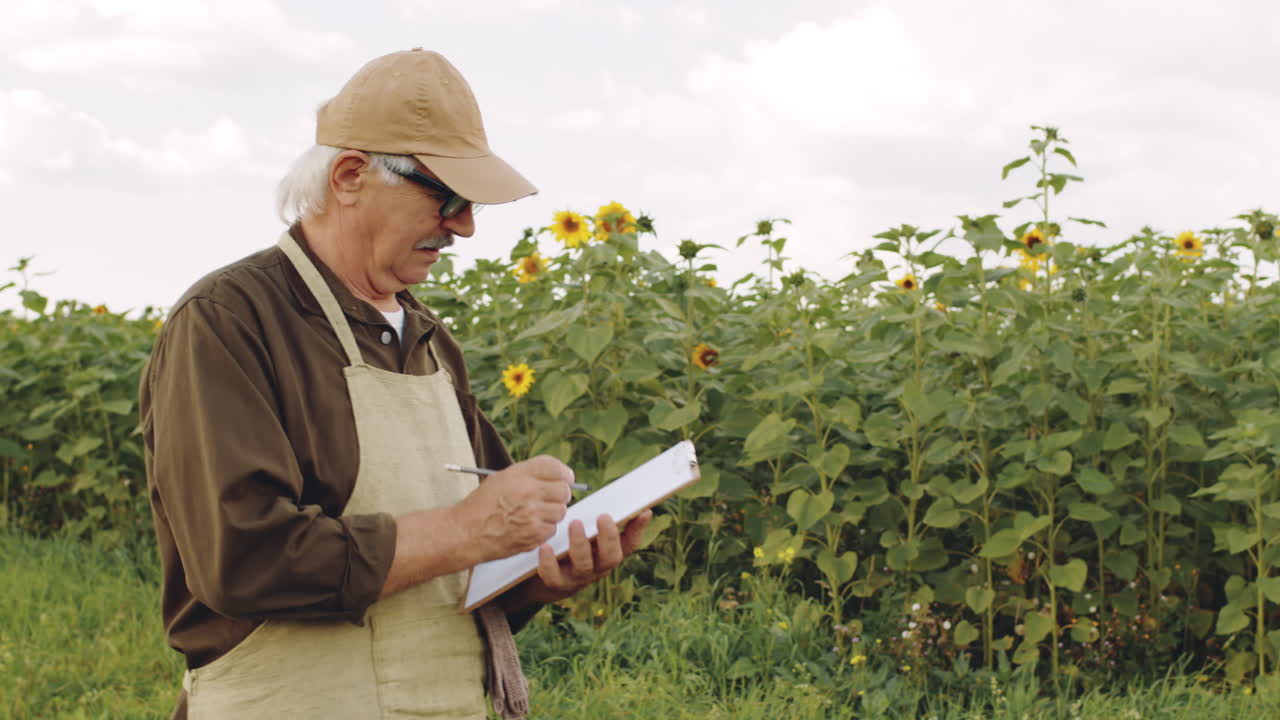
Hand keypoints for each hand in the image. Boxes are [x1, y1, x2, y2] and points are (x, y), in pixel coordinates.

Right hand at [454, 455, 574, 561]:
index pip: (555, 467)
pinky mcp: (534, 534)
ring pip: (561, 511)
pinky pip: (552, 529)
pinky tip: (529, 527)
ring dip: (552, 513)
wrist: (466, 532)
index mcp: (520, 474)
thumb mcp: (501, 478)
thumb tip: (556, 475)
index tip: (566, 478)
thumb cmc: (481, 506)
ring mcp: (533, 514)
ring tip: (535, 514)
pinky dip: (544, 529)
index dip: (564, 473)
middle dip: (560, 494)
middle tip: (552, 498)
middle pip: (563, 490)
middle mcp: (529, 492)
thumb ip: (528, 474)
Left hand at [524, 510, 652, 603]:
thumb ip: (595, 520)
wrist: (542, 580)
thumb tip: (612, 496)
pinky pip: (554, 576)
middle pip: (612, 557)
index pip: (630, 544)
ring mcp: (578, 578)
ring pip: (584, 565)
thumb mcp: (585, 534)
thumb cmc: (568, 548)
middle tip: (604, 516)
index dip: (639, 529)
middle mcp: (598, 568)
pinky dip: (549, 562)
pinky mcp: (556, 584)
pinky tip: (545, 546)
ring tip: (575, 523)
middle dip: (609, 537)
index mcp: (608, 553)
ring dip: (581, 544)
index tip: (644, 511)